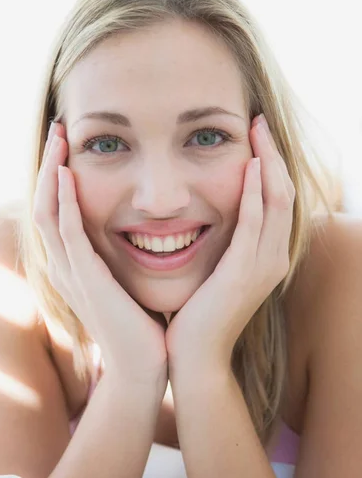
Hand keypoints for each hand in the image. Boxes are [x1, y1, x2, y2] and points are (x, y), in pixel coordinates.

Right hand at [33, 121, 167, 386]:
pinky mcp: (86, 280)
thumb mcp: (126, 281)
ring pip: (47, 213)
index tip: (71, 147)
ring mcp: (72, 273)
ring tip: (58, 140)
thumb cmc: (141, 323)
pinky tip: (68, 175)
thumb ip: (122, 257)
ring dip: (51, 174)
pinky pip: (68, 234)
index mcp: (76, 264)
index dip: (58, 177)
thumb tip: (142, 231)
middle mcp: (66, 265)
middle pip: (44, 205)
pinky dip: (64, 203)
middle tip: (58, 131)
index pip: (56, 211)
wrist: (143, 366)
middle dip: (49, 166)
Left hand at [165, 114, 294, 370]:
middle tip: (258, 120)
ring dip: (268, 163)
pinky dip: (254, 193)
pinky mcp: (244, 273)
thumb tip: (208, 212)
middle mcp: (273, 257)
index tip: (255, 134)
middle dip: (273, 154)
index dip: (270, 164)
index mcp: (267, 255)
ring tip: (256, 130)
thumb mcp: (216, 269)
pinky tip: (249, 166)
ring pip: (276, 202)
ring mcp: (264, 266)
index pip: (275, 198)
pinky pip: (254, 224)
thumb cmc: (197, 311)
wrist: (194, 356)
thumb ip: (222, 242)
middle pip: (283, 192)